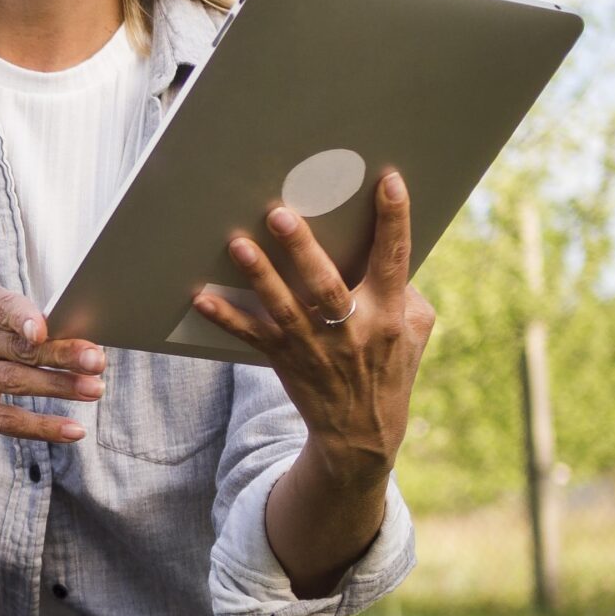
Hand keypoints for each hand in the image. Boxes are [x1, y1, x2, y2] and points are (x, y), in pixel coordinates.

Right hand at [0, 285, 106, 445]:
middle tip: (96, 360)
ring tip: (94, 390)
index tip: (43, 329)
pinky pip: (7, 420)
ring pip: (16, 382)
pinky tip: (73, 429)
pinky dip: (42, 426)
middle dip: (60, 354)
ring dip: (59, 387)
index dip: (22, 317)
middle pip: (18, 348)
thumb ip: (20, 325)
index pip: (2, 308)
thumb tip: (78, 341)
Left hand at [193, 167, 436, 478]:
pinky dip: (226, 318)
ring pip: (283, 308)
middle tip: (280, 214)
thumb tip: (384, 246)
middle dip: (302, 250)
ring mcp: (315, 347)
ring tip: (238, 243)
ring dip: (259, 276)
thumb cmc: (389, 367)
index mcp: (388, 314)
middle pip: (326, 285)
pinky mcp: (284, 360)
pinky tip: (201, 298)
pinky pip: (251, 337)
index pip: (394, 260)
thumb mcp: (414, 331)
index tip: (386, 181)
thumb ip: (404, 291)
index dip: (394, 220)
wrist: (361, 434)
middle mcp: (351, 330)